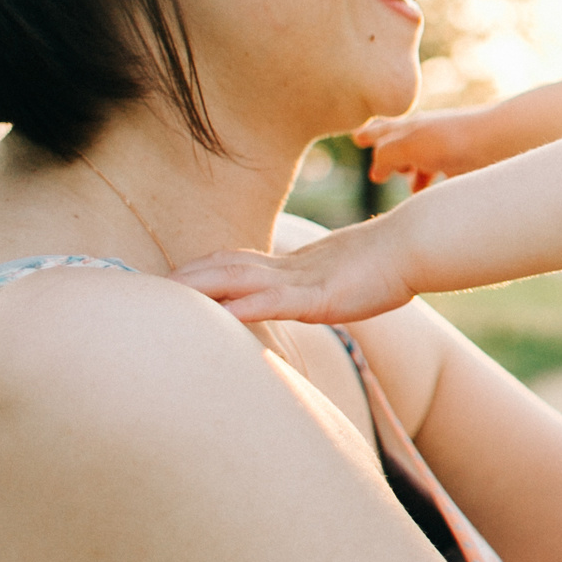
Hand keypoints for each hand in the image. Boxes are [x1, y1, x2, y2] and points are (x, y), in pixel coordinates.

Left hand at [172, 213, 418, 324]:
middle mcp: (291, 268)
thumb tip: (315, 295)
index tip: (170, 278)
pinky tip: (221, 317)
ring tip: (165, 298)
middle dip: (186, 277)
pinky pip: (275, 303)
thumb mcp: (348, 276)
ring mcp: (303, 281)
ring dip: (201, 289)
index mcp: (295, 264)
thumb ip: (323, 284)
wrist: (419, 245)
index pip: (237, 262)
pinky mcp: (320, 296)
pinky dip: (244, 308)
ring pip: (240, 281)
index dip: (202, 268)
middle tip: (142, 288)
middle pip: (226, 266)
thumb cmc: (392, 263)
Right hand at [355, 106, 503, 191]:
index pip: (383, 130)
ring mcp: (446, 152)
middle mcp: (426, 136)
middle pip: (402, 146)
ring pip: (423, 163)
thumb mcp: (406, 145)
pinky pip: (442, 178)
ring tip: (411, 190)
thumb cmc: (450, 140)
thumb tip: (377, 172)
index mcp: (410, 127)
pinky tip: (432, 199)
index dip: (370, 135)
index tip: (358, 139)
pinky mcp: (463, 167)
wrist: (497, 144)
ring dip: (413, 176)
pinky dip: (432, 187)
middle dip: (390, 158)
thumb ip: (384, 156)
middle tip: (380, 172)